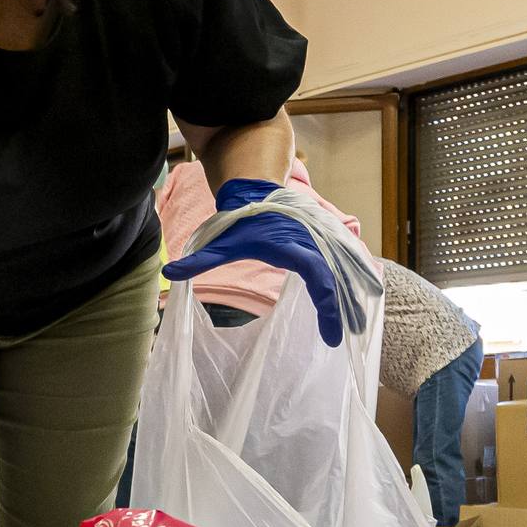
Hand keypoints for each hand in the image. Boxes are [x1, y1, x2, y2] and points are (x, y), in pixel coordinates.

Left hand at [162, 178, 344, 347]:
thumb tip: (168, 273)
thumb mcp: (221, 242)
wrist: (257, 192)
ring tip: (358, 327)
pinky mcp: (321, 243)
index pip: (319, 278)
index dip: (328, 306)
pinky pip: (341, 265)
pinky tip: (354, 305)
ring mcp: (320, 242)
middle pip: (338, 279)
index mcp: (294, 247)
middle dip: (347, 307)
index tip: (330, 333)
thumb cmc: (241, 221)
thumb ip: (198, 261)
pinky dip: (349, 283)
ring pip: (343, 272)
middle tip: (353, 333)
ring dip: (351, 298)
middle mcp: (313, 245)